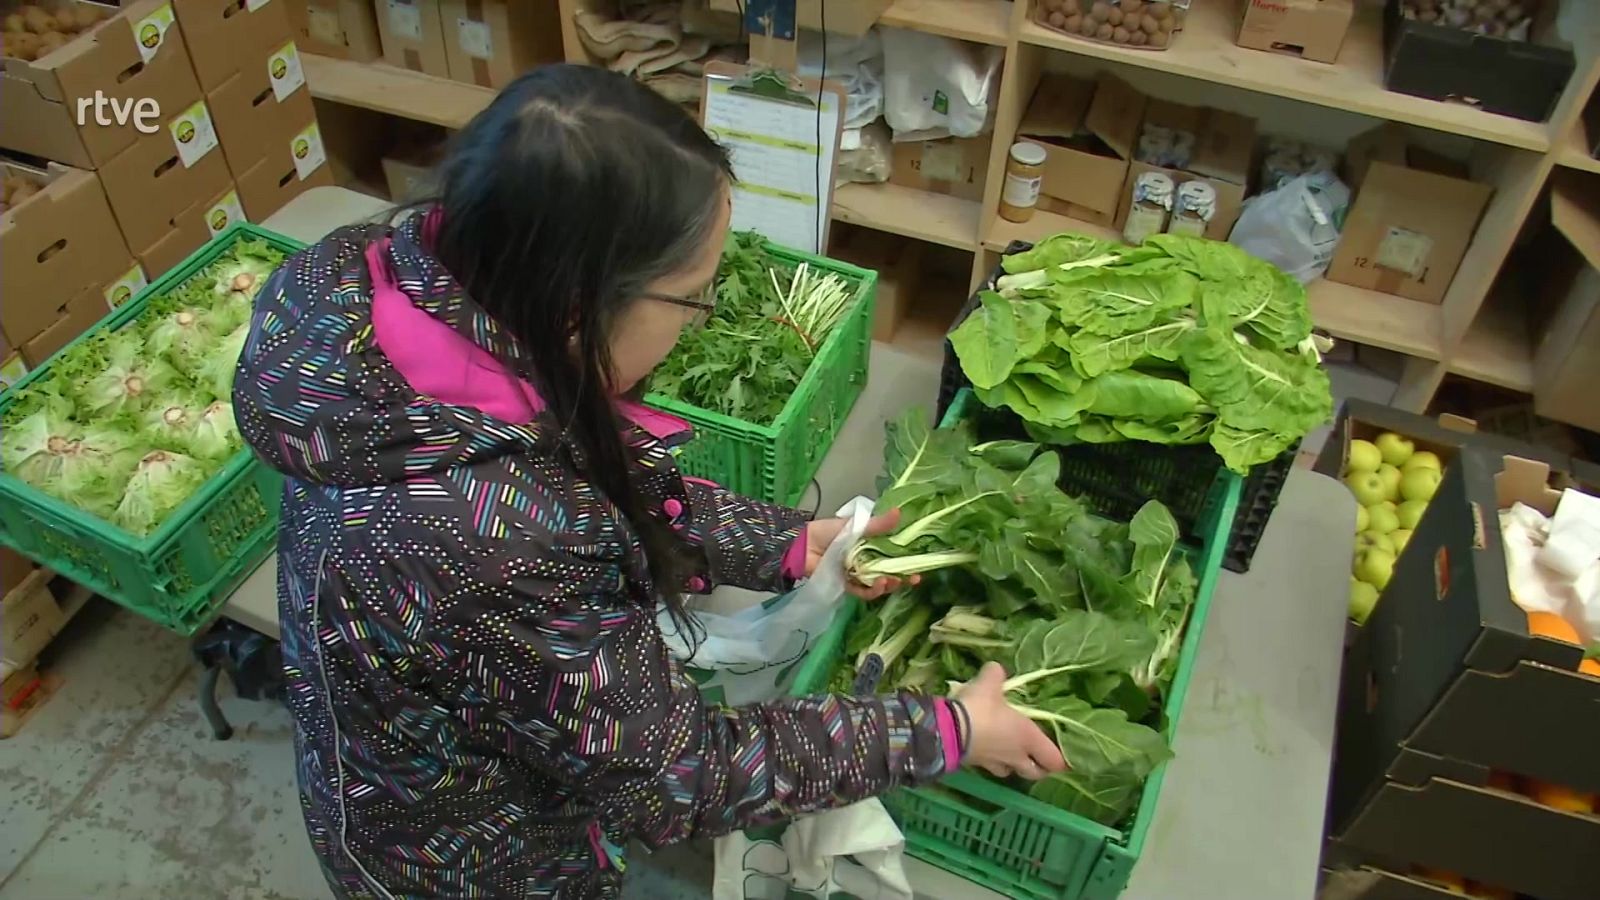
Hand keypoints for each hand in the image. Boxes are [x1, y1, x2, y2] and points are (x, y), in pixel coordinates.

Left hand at [804, 510, 917, 599]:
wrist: (802, 545)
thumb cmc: (827, 531)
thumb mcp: (855, 526)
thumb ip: (877, 524)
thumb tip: (899, 513)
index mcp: (871, 546)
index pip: (894, 555)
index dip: (908, 561)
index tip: (921, 564)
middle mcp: (867, 562)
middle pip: (890, 572)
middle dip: (904, 577)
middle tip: (916, 578)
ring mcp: (857, 575)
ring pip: (878, 584)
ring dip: (889, 585)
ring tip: (892, 581)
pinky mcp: (847, 586)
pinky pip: (863, 592)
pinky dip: (872, 590)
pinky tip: (880, 585)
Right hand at [952, 663, 1066, 779]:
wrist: (948, 730)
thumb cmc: (980, 708)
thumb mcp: (990, 682)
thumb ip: (996, 674)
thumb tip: (996, 669)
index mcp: (1028, 737)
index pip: (1055, 760)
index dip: (1061, 760)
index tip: (1064, 756)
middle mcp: (1016, 755)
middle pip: (1035, 774)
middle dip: (1039, 768)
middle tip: (1038, 757)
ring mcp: (996, 763)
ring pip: (1012, 772)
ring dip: (1014, 766)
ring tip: (1013, 754)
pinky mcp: (976, 766)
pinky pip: (990, 767)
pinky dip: (992, 762)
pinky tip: (988, 750)